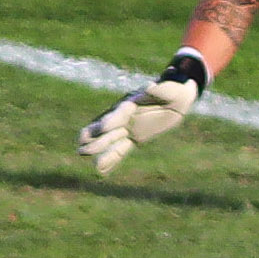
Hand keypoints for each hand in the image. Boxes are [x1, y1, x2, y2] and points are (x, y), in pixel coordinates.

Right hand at [79, 78, 197, 175]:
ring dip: (98, 148)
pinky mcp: (134, 137)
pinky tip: (100, 170)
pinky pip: (121, 150)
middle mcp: (126, 115)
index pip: (120, 113)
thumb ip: (160, 90)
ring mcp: (128, 127)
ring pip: (111, 139)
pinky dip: (111, 160)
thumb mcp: (171, 89)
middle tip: (81, 143)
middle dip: (96, 135)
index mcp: (133, 102)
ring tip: (82, 154)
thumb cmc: (175, 90)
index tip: (103, 128)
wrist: (177, 98)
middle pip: (109, 127)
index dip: (112, 120)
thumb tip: (150, 87)